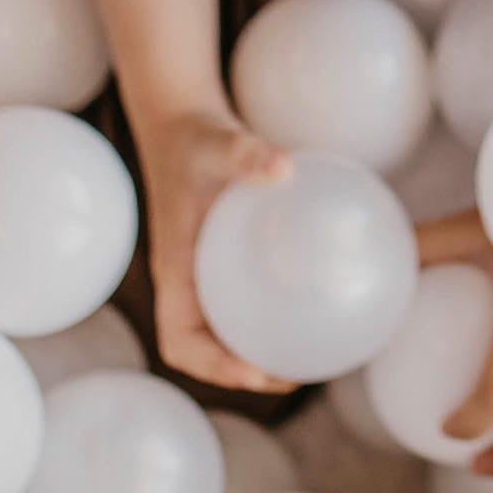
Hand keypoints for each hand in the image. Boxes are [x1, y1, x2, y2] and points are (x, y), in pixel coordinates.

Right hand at [140, 107, 298, 395]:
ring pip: (226, 327)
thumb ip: (245, 155)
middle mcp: (188, 279)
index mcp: (175, 268)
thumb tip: (283, 168)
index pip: (179, 339)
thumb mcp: (217, 143)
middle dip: (246, 370)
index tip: (253, 371)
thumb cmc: (196, 136)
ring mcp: (206, 270)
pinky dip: (273, 307)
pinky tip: (317, 294)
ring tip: (312, 350)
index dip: (211, 365)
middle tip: (298, 371)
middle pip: (207, 347)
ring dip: (260, 347)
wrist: (184, 120)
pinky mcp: (227, 255)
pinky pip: (246, 294)